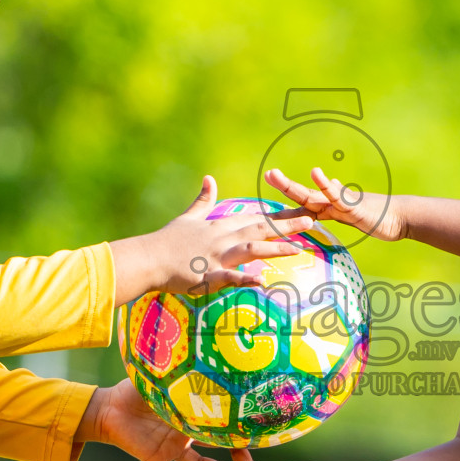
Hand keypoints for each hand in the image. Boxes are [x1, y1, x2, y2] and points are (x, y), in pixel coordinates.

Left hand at [86, 380, 240, 460]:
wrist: (109, 408)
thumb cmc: (135, 390)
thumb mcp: (162, 384)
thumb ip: (181, 381)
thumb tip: (203, 368)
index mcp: (188, 414)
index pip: (215, 422)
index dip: (233, 427)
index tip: (254, 429)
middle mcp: (184, 433)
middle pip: (213, 446)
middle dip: (232, 452)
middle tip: (253, 458)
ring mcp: (171, 449)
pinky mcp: (156, 459)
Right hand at [111, 176, 313, 301]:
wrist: (147, 258)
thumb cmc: (167, 240)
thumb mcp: (188, 217)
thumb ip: (203, 200)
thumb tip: (210, 179)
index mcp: (220, 225)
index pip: (255, 216)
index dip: (279, 212)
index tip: (300, 209)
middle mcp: (222, 238)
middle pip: (260, 228)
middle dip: (287, 224)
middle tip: (312, 220)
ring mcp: (215, 255)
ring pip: (250, 249)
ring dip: (274, 248)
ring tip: (298, 249)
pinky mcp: (206, 274)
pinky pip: (228, 277)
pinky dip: (245, 279)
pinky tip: (262, 282)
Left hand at [264, 167, 405, 242]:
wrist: (401, 217)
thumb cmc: (378, 216)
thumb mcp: (354, 212)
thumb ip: (340, 202)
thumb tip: (333, 184)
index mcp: (330, 207)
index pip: (303, 201)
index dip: (286, 196)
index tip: (269, 189)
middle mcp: (332, 202)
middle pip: (302, 194)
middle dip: (284, 186)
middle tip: (268, 174)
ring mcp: (341, 203)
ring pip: (311, 195)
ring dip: (291, 186)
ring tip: (275, 175)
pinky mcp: (353, 207)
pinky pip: (337, 195)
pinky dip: (325, 184)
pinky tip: (315, 173)